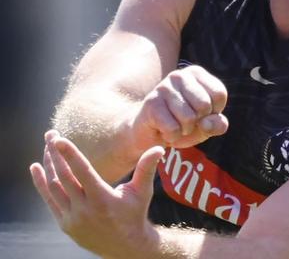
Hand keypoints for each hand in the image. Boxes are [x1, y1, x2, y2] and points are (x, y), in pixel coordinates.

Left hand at [30, 130, 162, 257]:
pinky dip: (41, 183)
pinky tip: (36, 168)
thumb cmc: (135, 213)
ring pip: (53, 187)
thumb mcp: (143, 191)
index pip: (82, 171)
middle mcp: (84, 209)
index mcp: (102, 199)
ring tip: (46, 147)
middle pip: (63, 176)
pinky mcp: (65, 224)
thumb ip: (147, 168)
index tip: (58, 139)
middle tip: (50, 133)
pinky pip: (49, 200)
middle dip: (55, 153)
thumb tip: (159, 147)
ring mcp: (72, 218)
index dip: (69, 154)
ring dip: (48, 165)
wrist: (125, 246)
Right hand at [130, 65, 228, 150]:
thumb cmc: (184, 124)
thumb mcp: (207, 126)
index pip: (219, 94)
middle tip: (186, 121)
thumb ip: (218, 124)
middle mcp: (180, 75)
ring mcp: (164, 87)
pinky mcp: (151, 102)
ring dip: (184, 130)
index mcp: (197, 73)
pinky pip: (173, 128)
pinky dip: (172, 136)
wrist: (151, 134)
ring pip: (189, 118)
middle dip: (199, 121)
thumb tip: (206, 123)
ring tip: (175, 125)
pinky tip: (164, 130)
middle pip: (204, 105)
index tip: (201, 113)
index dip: (214, 112)